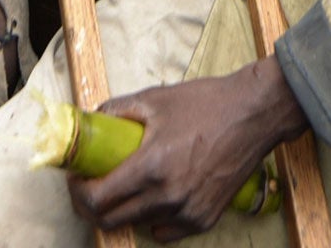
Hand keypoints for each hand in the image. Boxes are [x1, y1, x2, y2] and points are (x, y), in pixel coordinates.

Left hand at [67, 59, 304, 240]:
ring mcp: (188, 212)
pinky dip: (152, 218)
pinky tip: (153, 195)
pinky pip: (165, 231)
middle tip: (91, 184)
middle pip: (111, 220)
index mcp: (152, 167)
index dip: (78, 191)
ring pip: (138, 225)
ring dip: (122, 210)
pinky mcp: (205, 219)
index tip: (76, 178)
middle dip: (92, 205)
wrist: (253, 115)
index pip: (98, 199)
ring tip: (125, 184)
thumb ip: (116, 110)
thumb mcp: (154, 99)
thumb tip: (91, 121)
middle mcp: (168, 197)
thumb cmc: (206, 104)